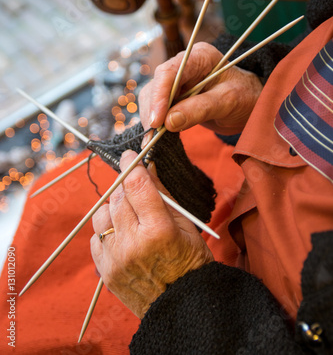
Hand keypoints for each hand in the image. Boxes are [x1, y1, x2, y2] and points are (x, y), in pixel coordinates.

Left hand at [90, 150, 213, 317]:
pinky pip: (96, 238)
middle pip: (117, 197)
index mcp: (158, 230)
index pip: (136, 185)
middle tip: (133, 184)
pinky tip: (122, 233)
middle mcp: (133, 243)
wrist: (181, 305)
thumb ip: (162, 194)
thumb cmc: (190, 261)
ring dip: (113, 207)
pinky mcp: (105, 271)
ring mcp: (116, 259)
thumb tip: (148, 165)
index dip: (132, 164)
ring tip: (128, 213)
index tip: (129, 155)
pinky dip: (106, 230)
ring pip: (101, 216)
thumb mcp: (185, 224)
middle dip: (124, 185)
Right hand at [139, 42, 262, 135]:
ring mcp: (177, 80)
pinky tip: (157, 135)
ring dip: (151, 117)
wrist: (249, 104)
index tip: (156, 120)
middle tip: (152, 135)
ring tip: (153, 138)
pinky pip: (157, 107)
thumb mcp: (228, 102)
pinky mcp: (174, 96)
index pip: (169, 72)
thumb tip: (168, 121)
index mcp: (199, 56)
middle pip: (156, 84)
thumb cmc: (245, 97)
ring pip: (152, 96)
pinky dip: (156, 122)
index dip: (159, 95)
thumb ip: (200, 109)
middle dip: (152, 110)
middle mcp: (183, 64)